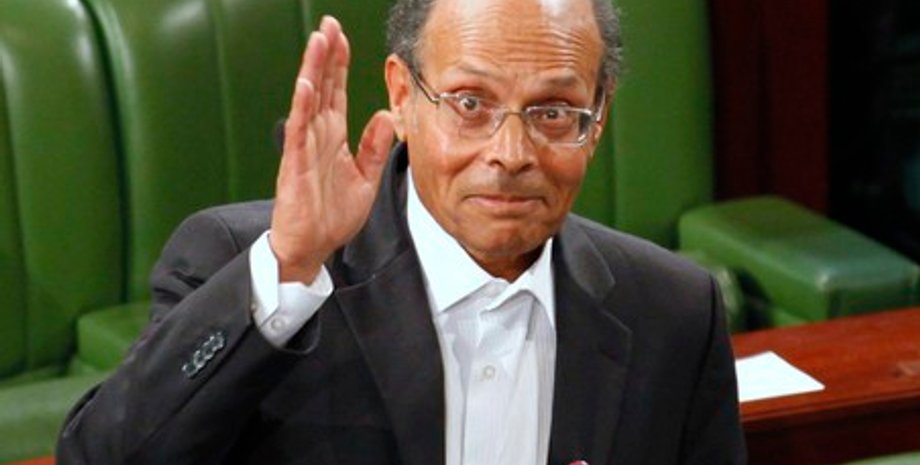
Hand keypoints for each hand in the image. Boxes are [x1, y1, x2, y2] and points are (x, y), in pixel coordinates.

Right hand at [270, 16, 395, 283]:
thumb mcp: (365, 178)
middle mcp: (317, 136)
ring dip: (313, 70)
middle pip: (322, 86)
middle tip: (329, 24)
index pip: (337, 92)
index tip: (341, 36)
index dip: (340, 64)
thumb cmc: (332, 216)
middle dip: (326, 55)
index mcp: (334, 137)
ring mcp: (305, 148)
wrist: (313, 248)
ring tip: (318, 41)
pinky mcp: (296, 165)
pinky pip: (299, 131)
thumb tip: (384, 117)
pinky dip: (302, 107)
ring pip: (309, 100)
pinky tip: (306, 85)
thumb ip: (374, 147)